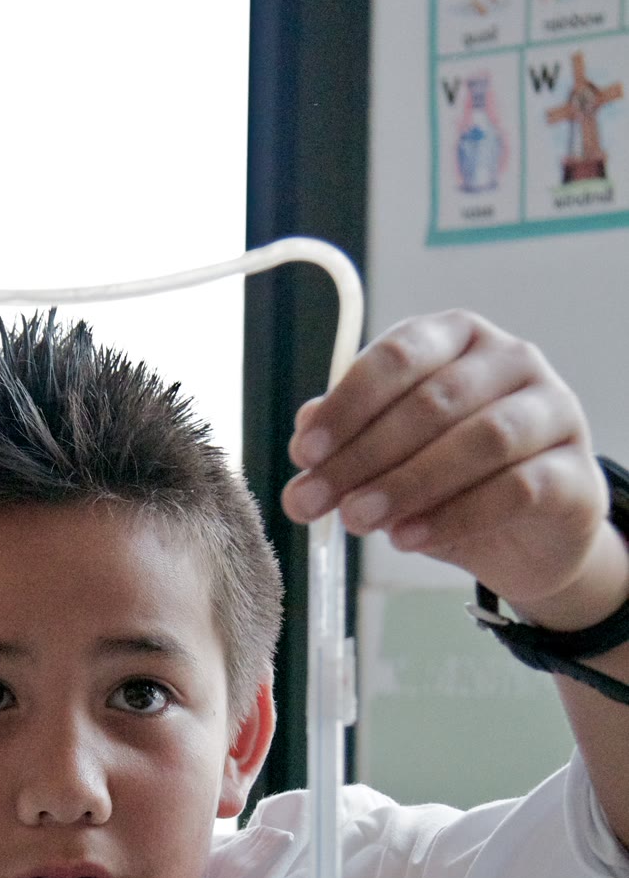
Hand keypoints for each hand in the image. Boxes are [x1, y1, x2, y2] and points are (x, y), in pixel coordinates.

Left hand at [281, 311, 622, 624]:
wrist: (526, 536)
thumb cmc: (451, 480)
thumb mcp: (390, 456)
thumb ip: (348, 440)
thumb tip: (302, 433)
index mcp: (457, 338)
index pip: (399, 355)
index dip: (347, 405)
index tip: (305, 454)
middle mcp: (511, 359)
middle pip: (433, 401)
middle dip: (364, 456)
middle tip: (317, 501)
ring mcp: (552, 409)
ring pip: (479, 440)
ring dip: (408, 484)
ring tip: (358, 520)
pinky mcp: (575, 470)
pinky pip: (514, 488)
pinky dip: (454, 515)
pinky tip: (407, 539)